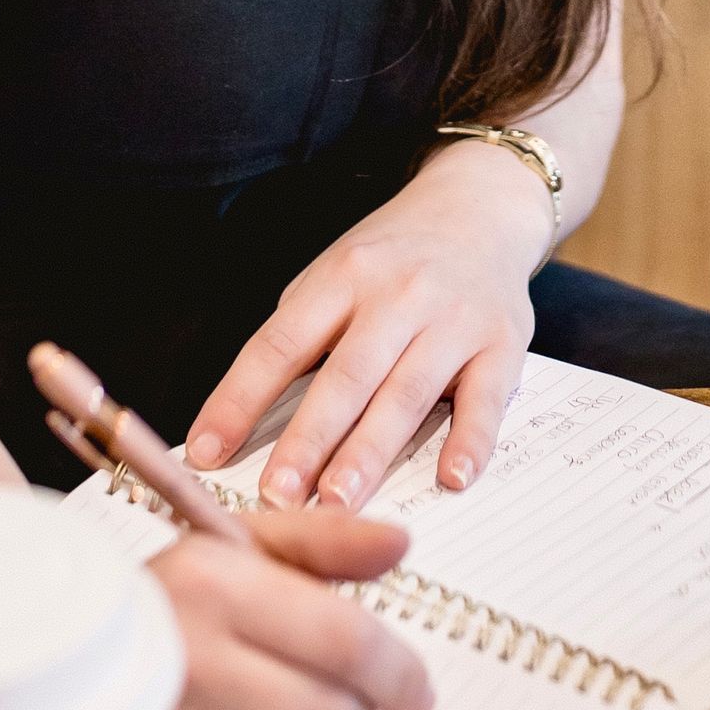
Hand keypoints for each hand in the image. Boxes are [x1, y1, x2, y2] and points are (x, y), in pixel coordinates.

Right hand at [142, 506, 430, 709]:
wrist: (45, 661)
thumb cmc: (162, 603)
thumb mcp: (235, 547)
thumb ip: (323, 544)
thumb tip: (400, 545)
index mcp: (213, 589)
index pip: (347, 641)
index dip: (401, 673)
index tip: (418, 691)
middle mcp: (185, 668)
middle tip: (325, 702)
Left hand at [184, 142, 550, 510]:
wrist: (480, 206)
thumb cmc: (394, 256)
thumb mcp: (336, 270)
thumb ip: (301, 333)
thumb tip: (245, 417)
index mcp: (343, 276)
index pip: (281, 343)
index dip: (240, 398)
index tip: (207, 452)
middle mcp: (398, 294)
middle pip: (345, 375)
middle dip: (308, 439)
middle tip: (277, 497)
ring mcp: (453, 319)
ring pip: (406, 393)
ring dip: (371, 452)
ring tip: (338, 503)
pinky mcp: (502, 344)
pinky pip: (485, 398)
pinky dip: (470, 440)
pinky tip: (451, 478)